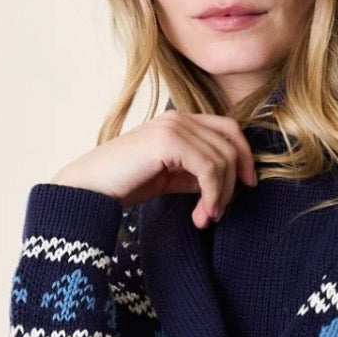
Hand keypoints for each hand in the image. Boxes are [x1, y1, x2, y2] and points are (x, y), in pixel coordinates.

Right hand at [49, 110, 258, 229]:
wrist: (89, 189)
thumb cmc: (125, 185)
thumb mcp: (170, 178)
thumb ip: (196, 174)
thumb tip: (227, 184)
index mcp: (181, 121)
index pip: (229, 129)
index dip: (245, 156)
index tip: (248, 186)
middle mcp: (179, 117)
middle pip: (231, 145)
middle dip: (232, 185)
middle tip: (216, 215)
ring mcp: (173, 126)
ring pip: (222, 159)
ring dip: (220, 196)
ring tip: (204, 219)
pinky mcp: (167, 141)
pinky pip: (208, 168)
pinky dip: (211, 195)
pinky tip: (199, 215)